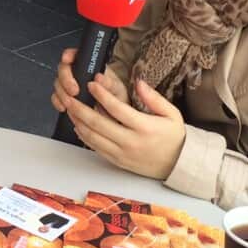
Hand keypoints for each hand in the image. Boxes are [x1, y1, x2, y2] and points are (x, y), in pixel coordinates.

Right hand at [51, 47, 127, 112]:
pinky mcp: (67, 97)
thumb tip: (99, 77)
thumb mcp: (117, 88)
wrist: (114, 113)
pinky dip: (58, 102)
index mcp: (90, 65)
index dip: (69, 54)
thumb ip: (109, 83)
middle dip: (66, 79)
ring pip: (59, 83)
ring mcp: (70, 85)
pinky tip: (64, 107)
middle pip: (64, 69)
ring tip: (70, 102)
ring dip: (62, 92)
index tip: (67, 59)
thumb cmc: (116, 96)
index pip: (76, 54)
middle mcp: (78, 73)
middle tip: (74, 90)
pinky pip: (57, 97)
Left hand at [67, 75, 187, 180]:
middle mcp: (131, 142)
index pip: (117, 109)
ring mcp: (122, 154)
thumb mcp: (172, 114)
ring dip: (79, 123)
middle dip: (81, 109)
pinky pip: (96, 148)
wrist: (177, 165)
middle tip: (70, 97)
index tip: (92, 83)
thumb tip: (138, 82)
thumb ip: (154, 98)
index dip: (102, 95)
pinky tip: (78, 126)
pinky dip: (84, 137)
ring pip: (93, 138)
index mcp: (144, 128)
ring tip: (70, 109)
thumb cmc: (174, 137)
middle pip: (99, 124)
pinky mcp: (117, 161)